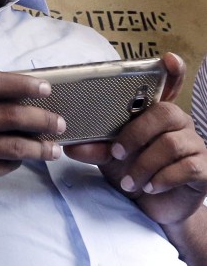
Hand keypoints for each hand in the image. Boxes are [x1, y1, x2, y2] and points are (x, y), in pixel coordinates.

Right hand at [0, 70, 64, 195]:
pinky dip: (19, 161)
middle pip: (7, 117)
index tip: (45, 88)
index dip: (20, 84)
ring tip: (54, 149)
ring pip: (11, 147)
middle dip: (40, 119)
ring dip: (39, 148)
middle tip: (59, 123)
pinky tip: (26, 158)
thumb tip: (18, 83)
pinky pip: (3, 166)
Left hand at [66, 53, 206, 225]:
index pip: (170, 87)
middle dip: (135, 134)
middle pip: (165, 113)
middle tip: (116, 153)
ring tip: (130, 182)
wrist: (153, 207)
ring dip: (143, 165)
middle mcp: (179, 125)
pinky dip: (162, 179)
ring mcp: (195, 145)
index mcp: (156, 116)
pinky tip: (150, 187)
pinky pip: (187, 167)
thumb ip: (94, 148)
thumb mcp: (109, 158)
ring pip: (171, 144)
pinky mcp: (205, 169)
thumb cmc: (133, 172)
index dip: (173, 72)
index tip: (169, 58)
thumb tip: (71, 145)